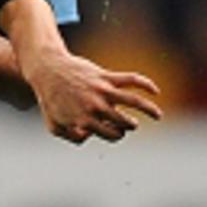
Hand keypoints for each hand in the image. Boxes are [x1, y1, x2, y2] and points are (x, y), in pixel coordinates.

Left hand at [25, 51, 162, 143]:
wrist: (48, 69)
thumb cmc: (50, 98)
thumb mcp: (54, 125)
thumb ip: (71, 137)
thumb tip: (89, 137)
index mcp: (85, 121)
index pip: (112, 135)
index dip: (115, 135)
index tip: (111, 129)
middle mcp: (96, 107)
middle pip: (124, 122)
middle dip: (129, 126)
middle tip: (129, 123)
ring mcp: (102, 91)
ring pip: (134, 102)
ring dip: (150, 110)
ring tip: (158, 116)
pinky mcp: (106, 76)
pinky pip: (131, 79)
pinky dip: (146, 84)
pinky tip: (155, 91)